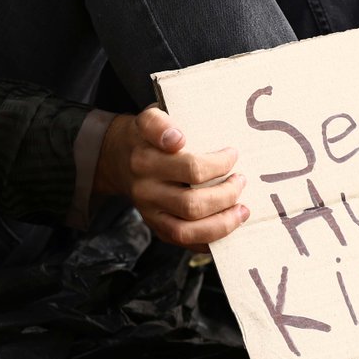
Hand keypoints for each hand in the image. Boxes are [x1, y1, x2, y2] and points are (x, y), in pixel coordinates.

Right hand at [94, 106, 248, 251]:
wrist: (117, 158)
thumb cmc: (146, 136)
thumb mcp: (150, 117)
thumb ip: (161, 123)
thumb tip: (177, 139)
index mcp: (145, 156)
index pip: (182, 164)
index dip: (213, 164)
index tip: (232, 153)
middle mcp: (145, 186)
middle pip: (191, 201)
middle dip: (225, 194)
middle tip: (240, 179)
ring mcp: (149, 210)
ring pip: (188, 228)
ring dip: (222, 222)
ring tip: (242, 209)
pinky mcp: (155, 225)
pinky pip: (183, 240)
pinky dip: (209, 238)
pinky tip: (227, 225)